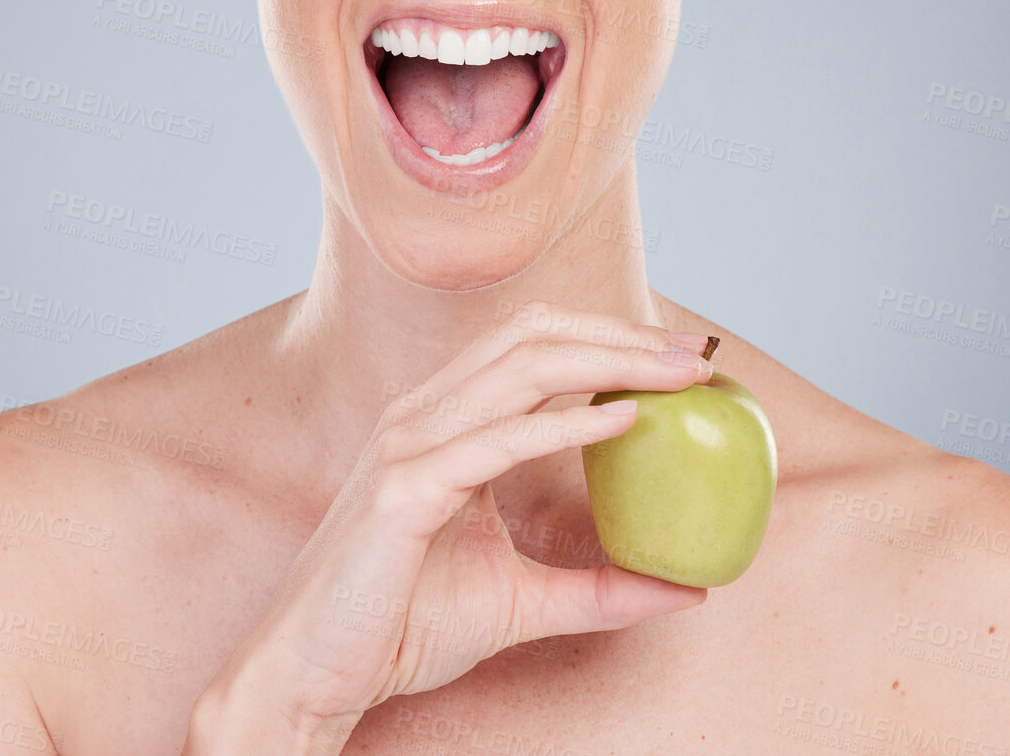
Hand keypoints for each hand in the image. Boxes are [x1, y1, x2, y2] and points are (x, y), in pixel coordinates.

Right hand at [195, 301, 716, 739]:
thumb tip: (687, 589)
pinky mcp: (404, 490)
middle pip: (534, 337)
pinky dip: (565, 425)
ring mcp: (410, 445)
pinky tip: (623, 422)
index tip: (679, 357)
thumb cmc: (400, 625)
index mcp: (442, 421)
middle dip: (620, 335)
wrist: (314, 674)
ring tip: (677, 376)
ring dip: (609, 363)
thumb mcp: (521, 600)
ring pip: (521, 369)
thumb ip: (597, 588)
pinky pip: (498, 441)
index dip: (607, 336)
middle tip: (695, 356)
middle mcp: (423, 415)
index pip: (533, 346)